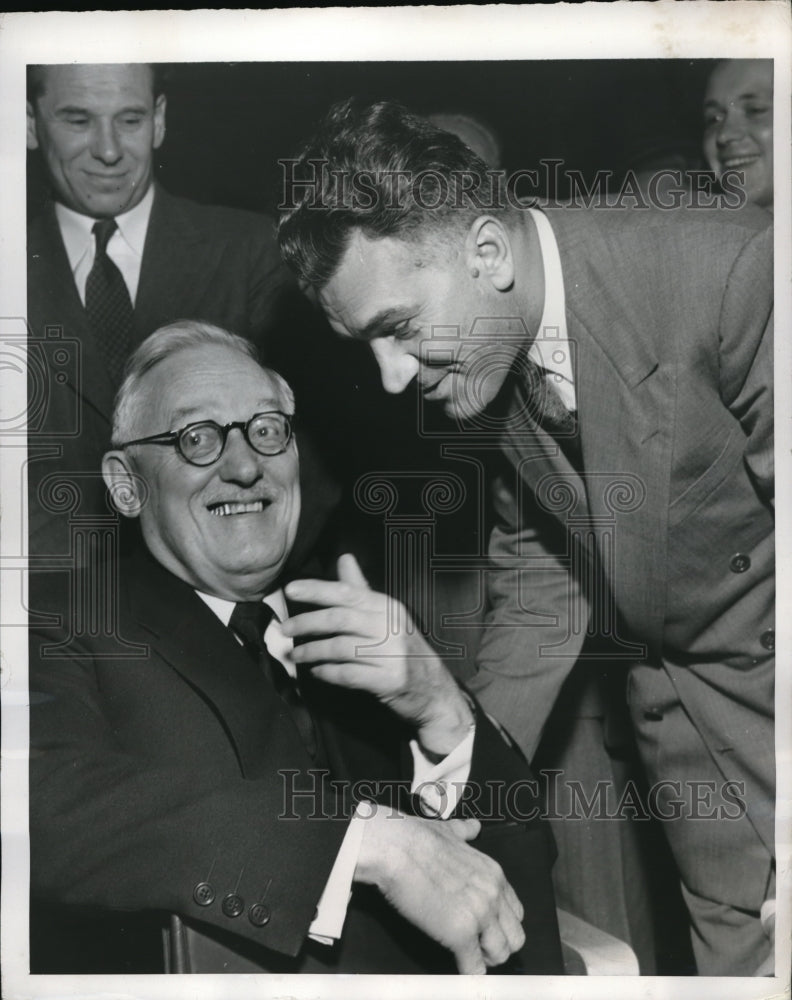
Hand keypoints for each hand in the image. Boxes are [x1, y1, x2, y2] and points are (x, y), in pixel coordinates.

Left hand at [282, 554, 472, 755]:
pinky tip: (317, 672)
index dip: (316, 590)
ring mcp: (393, 655)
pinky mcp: (391, 681)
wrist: (434, 691)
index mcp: (388, 607)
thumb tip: (344, 558)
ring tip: (296, 655)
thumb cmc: (404, 650)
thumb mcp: (388, 616)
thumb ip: (362, 589)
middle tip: (284, 629)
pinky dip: (329, 673)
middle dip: (307, 623)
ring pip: (342, 648)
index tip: (290, 590)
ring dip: (313, 651)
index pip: (347, 593)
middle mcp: (392, 627)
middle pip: (340, 619)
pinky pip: (350, 675)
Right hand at [355, 805, 524, 973]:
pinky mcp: (460, 934)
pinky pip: (474, 968)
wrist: (395, 848)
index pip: (515, 912)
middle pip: (515, 936)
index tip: (487, 929)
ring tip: (469, 958)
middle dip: (498, 945)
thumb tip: (472, 828)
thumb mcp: (450, 829)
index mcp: (493, 873)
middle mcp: (493, 894)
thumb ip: (465, 832)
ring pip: (500, 955)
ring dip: (485, 960)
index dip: (500, 924)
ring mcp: (479, 915)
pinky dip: (468, 973)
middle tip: (479, 947)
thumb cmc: (415, 839)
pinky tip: (459, 969)